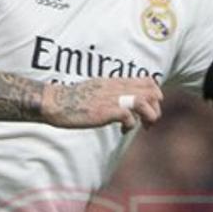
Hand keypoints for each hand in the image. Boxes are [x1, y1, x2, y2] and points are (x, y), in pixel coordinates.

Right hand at [41, 77, 162, 130]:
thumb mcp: (98, 90)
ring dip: (149, 116)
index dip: (156, 95)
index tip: (151, 108)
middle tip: (149, 122)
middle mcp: (117, 88)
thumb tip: (127, 105)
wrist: (56, 102)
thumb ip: (114, 92)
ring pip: (144, 102)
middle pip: (151, 91)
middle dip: (156, 109)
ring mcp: (111, 98)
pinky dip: (131, 126)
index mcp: (116, 82)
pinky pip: (128, 117)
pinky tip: (122, 131)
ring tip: (144, 127)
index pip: (148, 81)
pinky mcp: (104, 111)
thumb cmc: (75, 99)